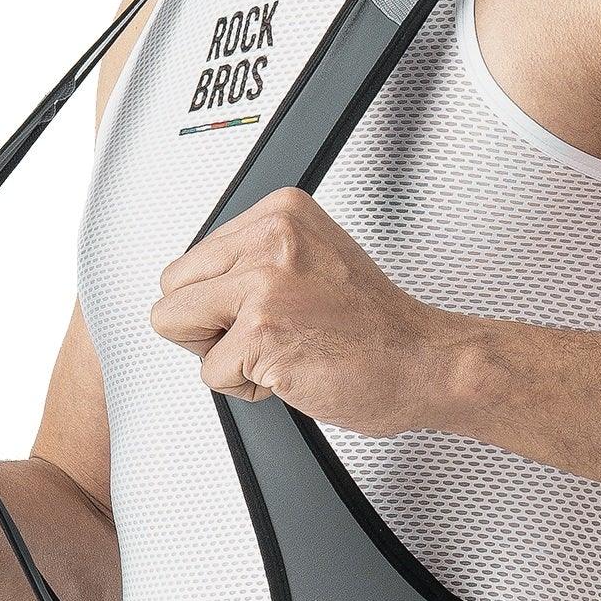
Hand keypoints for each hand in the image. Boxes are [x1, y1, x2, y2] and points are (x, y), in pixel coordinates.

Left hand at [146, 189, 456, 435]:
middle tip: (266, 335)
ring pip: (175, 324)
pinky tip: (290, 370)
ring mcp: (264, 283)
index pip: (194, 258)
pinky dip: (244, 388)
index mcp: (280, 212)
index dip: (221, 299)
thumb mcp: (313, 258)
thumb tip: (201, 282)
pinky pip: (209, 373)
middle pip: (173, 288)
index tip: (268, 309)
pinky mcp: (261, 332)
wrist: (426, 363)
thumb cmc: (376, 326)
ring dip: (221, 355)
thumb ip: (256, 258)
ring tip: (278, 350)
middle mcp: (270, 238)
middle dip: (207, 324)